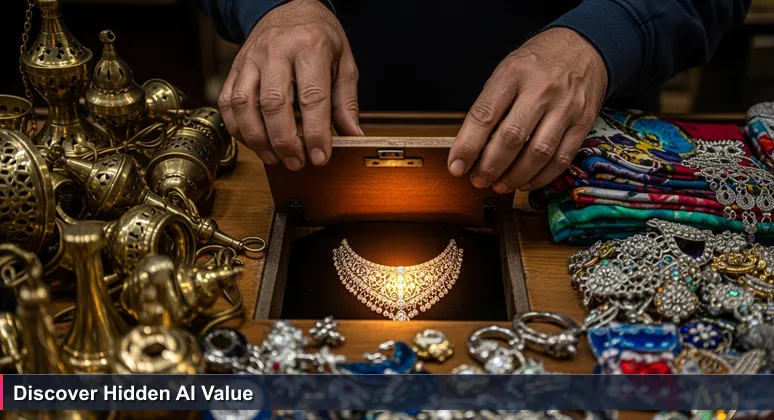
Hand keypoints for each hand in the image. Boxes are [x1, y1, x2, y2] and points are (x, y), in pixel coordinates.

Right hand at [219, 0, 360, 169]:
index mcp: (310, 47)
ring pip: (245, 105)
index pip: (312, 97)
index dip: (315, 132)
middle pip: (274, 104)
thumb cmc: (319, 36)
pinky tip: (255, 143)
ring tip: (275, 158)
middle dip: (285, 142)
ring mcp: (251, 59)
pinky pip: (228, 103)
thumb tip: (353, 136)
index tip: (320, 157)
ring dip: (258, 140)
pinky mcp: (234, 68)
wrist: (288, 6)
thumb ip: (347, 102)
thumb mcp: (344, 62)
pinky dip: (238, 129)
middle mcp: (277, 51)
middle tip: (297, 163)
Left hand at [448, 28, 607, 192]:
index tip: (456, 166)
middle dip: (490, 166)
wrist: (584, 47)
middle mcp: (541, 89)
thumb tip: (469, 148)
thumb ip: (490, 106)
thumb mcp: (506, 71)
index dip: (467, 146)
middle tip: (478, 179)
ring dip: (514, 176)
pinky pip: (561, 159)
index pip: (484, 115)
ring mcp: (565, 107)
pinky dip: (540, 177)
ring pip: (538, 153)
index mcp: (513, 74)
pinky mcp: (583, 122)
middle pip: (512, 137)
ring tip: (500, 185)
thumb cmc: (538, 62)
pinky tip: (525, 181)